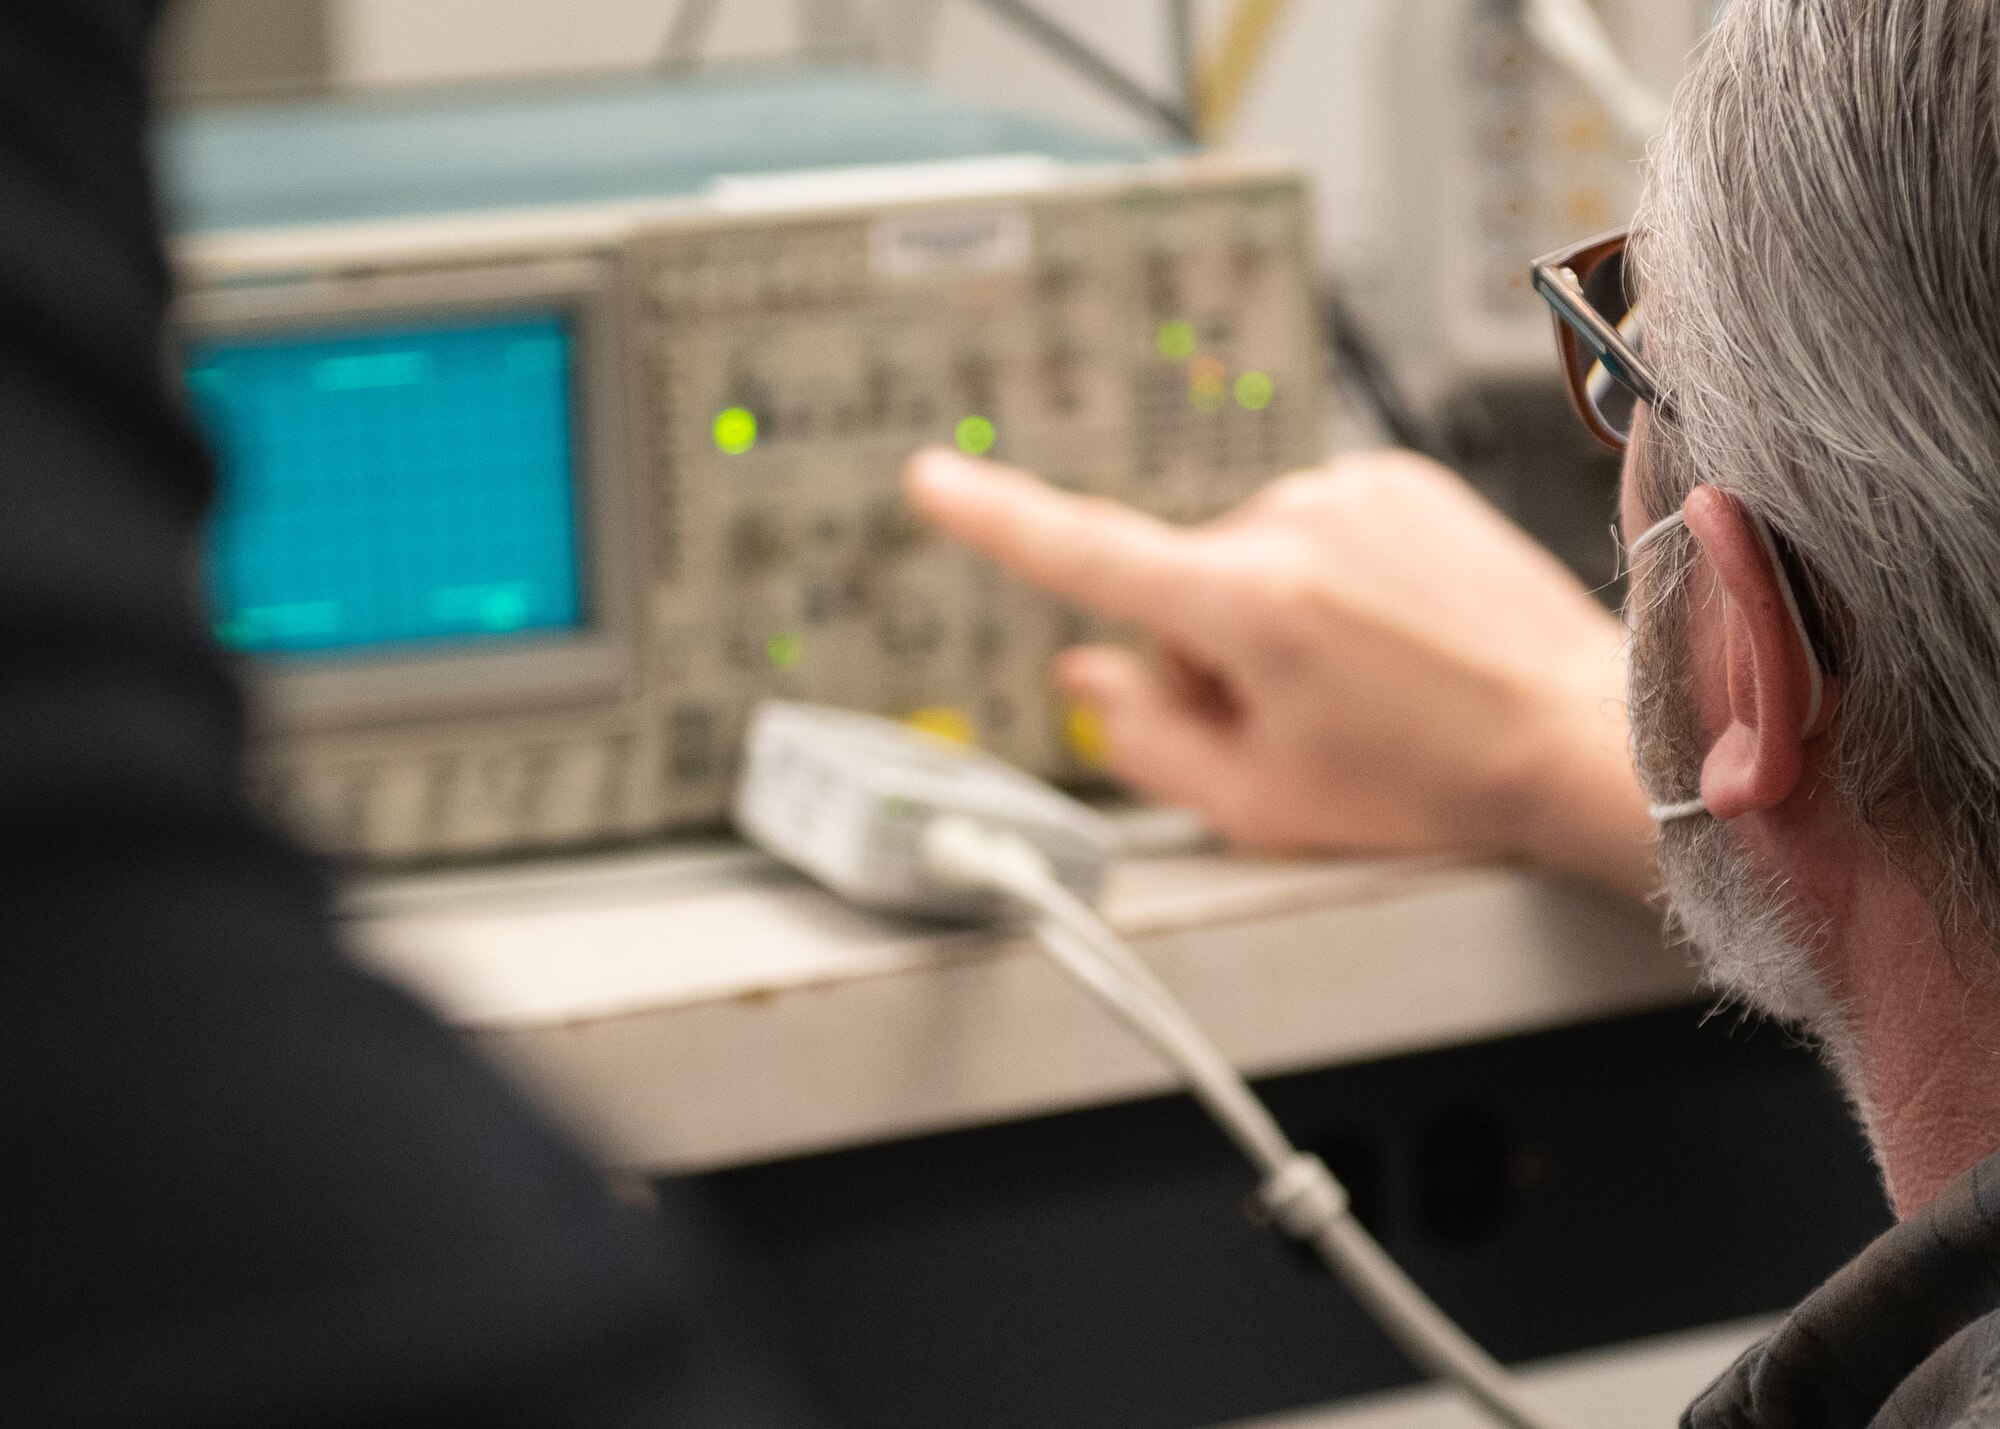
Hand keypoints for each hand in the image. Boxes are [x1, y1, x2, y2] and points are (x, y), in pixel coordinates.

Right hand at [905, 447, 1655, 900]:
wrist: (1580, 731)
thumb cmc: (1436, 783)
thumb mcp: (1261, 802)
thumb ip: (1143, 741)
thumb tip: (1091, 678)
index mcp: (1249, 603)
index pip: (1085, 554)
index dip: (993, 520)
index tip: (931, 480)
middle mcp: (1295, 520)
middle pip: (1178, 587)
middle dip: (1203, 652)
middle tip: (1293, 723)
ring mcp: (1354, 489)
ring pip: (1245, 558)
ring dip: (1268, 616)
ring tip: (1362, 686)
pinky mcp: (1399, 476)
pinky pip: (1312, 529)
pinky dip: (1325, 580)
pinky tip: (1388, 637)